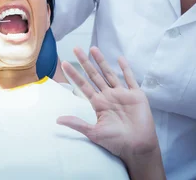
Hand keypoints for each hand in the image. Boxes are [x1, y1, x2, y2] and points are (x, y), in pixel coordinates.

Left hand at [57, 47, 158, 161]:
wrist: (138, 147)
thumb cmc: (117, 142)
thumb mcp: (94, 132)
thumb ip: (77, 124)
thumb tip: (57, 119)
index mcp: (99, 104)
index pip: (83, 85)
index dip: (74, 74)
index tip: (64, 64)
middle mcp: (109, 96)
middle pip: (95, 75)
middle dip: (85, 62)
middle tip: (76, 49)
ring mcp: (122, 94)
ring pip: (110, 73)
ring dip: (101, 61)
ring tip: (93, 49)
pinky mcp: (136, 95)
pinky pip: (130, 79)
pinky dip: (126, 69)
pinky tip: (120, 58)